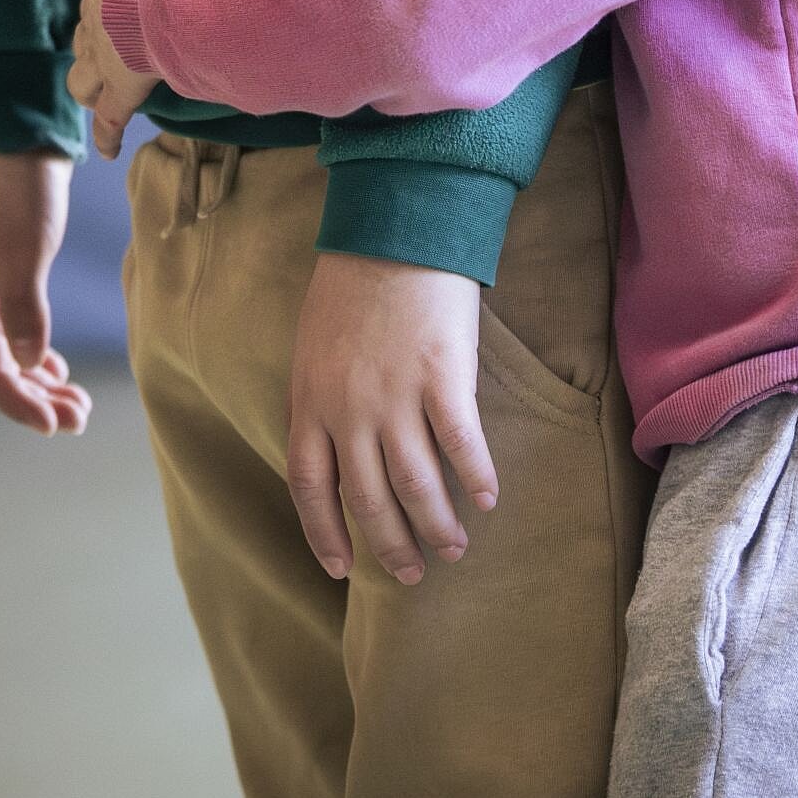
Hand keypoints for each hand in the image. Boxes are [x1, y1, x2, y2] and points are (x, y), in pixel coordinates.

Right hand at [0, 144, 90, 434]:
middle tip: (77, 419)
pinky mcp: (9, 276)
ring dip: (40, 384)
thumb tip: (30, 363)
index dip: (18, 405)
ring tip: (77, 403)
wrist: (15, 136)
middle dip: (33, 402)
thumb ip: (24, 312)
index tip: (54, 424)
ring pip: (8, 357)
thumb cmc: (17, 191)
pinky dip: (37, 357)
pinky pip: (16, 334)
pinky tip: (58, 369)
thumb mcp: (24, 252)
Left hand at [68, 0, 166, 157]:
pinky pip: (110, 119)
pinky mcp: (120, 88)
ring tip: (99, 98)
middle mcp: (96, 23)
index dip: (101, 16)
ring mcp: (105, 59)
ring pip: (82, 81)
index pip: (95, 4)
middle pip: (83, 42)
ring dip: (89, 88)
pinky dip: (107, 136)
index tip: (110, 20)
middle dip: (90, 50)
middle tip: (104, 59)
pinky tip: (108, 151)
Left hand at [286, 254, 498, 586]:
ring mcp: (396, 395)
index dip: (325, 535)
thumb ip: (316, 401)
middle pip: (369, 500)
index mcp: (310, 401)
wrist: (394, 226)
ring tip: (453, 547)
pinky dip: (477, 478)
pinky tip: (488, 498)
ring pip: (417, 486)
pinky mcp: (443, 376)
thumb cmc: (351, 283)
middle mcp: (348, 409)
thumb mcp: (311, 347)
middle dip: (392, 545)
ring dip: (438, 526)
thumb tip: (326, 454)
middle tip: (413, 571)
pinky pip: (462, 445)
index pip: (309, 489)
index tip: (342, 568)